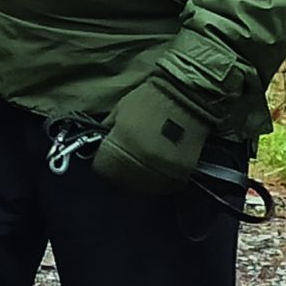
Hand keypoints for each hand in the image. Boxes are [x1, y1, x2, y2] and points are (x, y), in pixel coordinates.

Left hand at [91, 76, 215, 195]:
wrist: (187, 96)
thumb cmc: (148, 99)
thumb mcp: (119, 111)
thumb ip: (107, 132)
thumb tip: (98, 146)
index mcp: (123, 145)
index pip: (103, 169)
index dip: (101, 164)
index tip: (103, 160)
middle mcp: (142, 163)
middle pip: (121, 183)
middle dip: (116, 175)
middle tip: (118, 168)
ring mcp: (163, 172)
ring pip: (142, 189)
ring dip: (136, 181)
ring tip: (136, 171)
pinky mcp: (182, 175)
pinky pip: (164, 188)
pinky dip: (157, 183)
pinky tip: (154, 173)